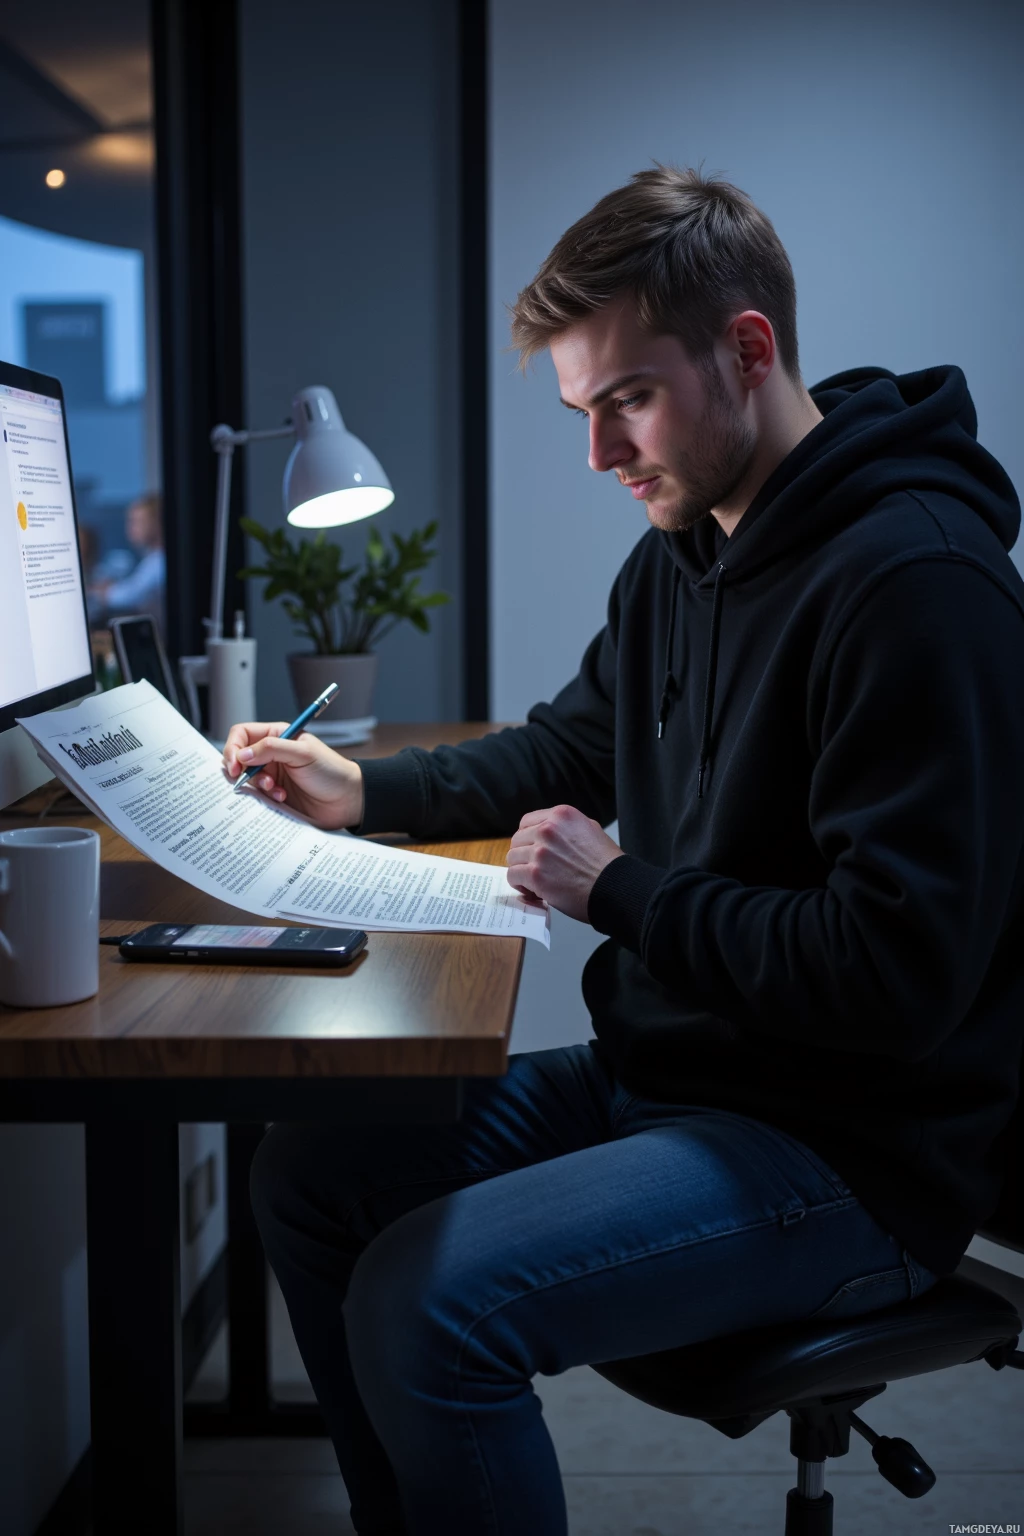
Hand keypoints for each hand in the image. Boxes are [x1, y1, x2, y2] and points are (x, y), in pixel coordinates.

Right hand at [223, 721, 364, 829]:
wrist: (347, 800)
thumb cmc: (331, 771)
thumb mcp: (303, 754)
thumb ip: (271, 749)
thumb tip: (241, 754)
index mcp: (277, 735)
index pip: (242, 734)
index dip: (233, 747)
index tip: (235, 765)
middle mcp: (271, 754)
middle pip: (239, 757)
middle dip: (241, 770)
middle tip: (245, 780)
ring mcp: (272, 774)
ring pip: (246, 778)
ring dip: (258, 785)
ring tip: (275, 789)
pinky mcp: (274, 794)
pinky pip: (257, 796)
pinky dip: (265, 797)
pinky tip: (282, 797)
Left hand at [506, 805, 622, 922]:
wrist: (616, 887)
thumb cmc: (607, 865)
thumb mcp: (590, 829)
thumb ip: (566, 828)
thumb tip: (548, 833)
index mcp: (561, 815)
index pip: (527, 822)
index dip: (527, 838)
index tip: (530, 850)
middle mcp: (548, 829)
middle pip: (517, 840)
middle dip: (524, 855)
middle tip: (534, 869)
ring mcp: (540, 851)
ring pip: (513, 858)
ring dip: (521, 870)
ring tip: (534, 882)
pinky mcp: (535, 874)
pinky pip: (513, 876)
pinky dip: (519, 885)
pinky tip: (532, 890)